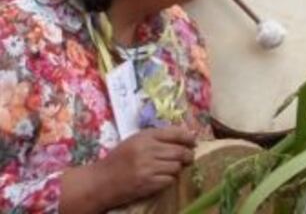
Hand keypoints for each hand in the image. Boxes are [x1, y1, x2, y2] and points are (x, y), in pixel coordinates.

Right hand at [75, 127, 194, 210]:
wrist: (101, 182)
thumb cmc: (119, 159)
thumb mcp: (135, 141)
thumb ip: (157, 137)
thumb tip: (186, 136)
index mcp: (145, 136)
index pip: (175, 133)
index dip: (188, 138)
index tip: (193, 142)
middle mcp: (147, 150)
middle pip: (180, 151)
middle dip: (188, 155)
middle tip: (189, 157)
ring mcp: (148, 168)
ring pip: (176, 166)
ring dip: (178, 168)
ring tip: (172, 168)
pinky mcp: (148, 183)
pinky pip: (169, 180)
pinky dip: (169, 179)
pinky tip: (162, 178)